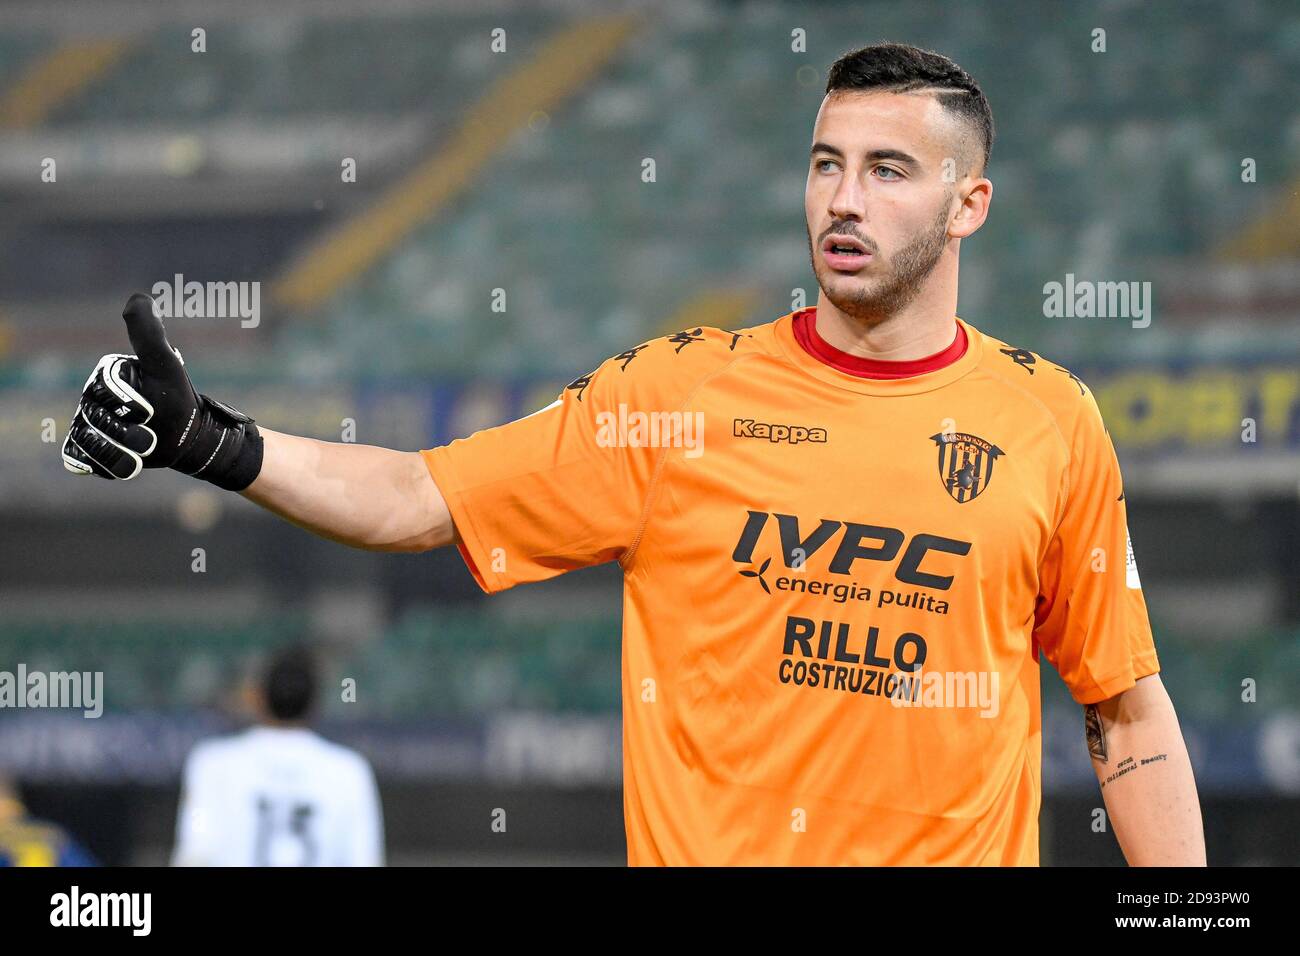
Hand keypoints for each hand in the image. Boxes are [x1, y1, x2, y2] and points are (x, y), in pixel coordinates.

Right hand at [62, 293, 263, 488]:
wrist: (187, 437)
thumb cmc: (177, 398)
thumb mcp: (165, 364)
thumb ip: (148, 334)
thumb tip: (139, 297)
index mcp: (105, 375)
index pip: (103, 390)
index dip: (128, 403)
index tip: (150, 410)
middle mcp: (90, 399)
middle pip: (94, 420)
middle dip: (127, 433)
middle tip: (152, 438)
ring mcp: (87, 425)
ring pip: (88, 443)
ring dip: (120, 453)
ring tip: (144, 452)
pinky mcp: (88, 451)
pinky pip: (81, 461)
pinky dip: (105, 466)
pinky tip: (129, 464)